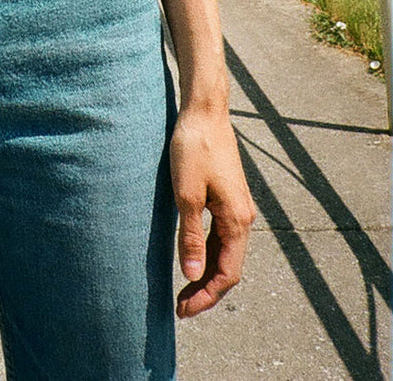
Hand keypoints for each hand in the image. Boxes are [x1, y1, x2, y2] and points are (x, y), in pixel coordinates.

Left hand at [170, 104, 255, 317]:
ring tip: (184, 290)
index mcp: (236, 220)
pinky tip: (193, 259)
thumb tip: (191, 274)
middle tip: (180, 308)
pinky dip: (209, 254)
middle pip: (229, 267)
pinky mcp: (228, 197)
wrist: (205, 111)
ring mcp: (237, 207)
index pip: (227, 273)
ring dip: (207, 274)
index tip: (183, 311)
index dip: (206, 296)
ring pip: (226, 253)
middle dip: (206, 291)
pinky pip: (222, 237)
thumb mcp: (186, 194)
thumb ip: (189, 236)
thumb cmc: (193, 148)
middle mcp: (243, 218)